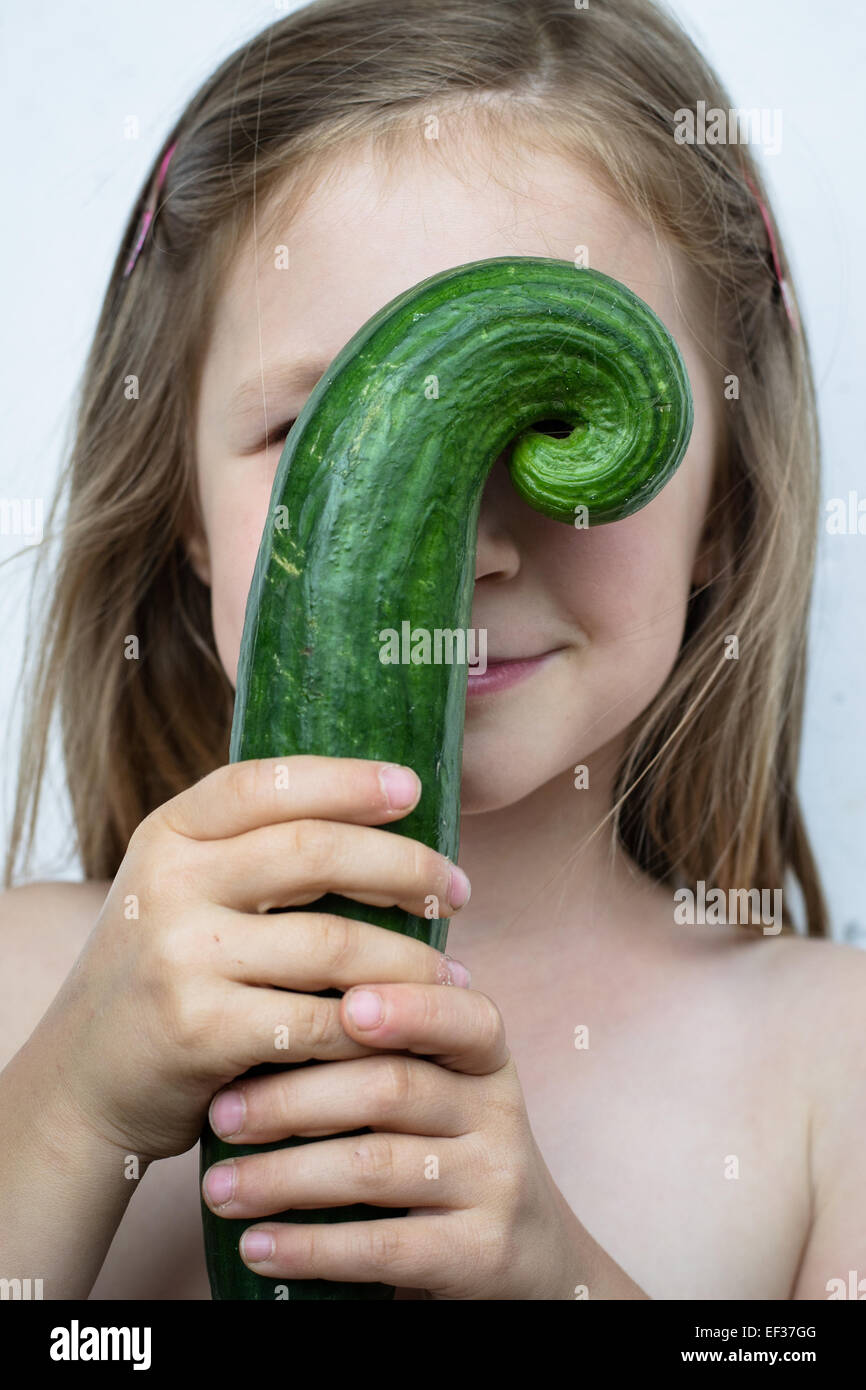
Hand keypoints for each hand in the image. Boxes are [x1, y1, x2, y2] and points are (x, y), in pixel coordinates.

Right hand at [34, 755, 470, 1160]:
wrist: (83, 1083)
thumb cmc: (163, 977)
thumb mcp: (181, 893)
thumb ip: (249, 854)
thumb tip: (380, 818)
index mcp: (169, 834)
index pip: (267, 781)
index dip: (348, 780)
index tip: (414, 791)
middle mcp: (168, 882)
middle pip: (315, 850)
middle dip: (404, 867)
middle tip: (457, 889)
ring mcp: (179, 956)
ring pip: (333, 942)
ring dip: (409, 959)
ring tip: (450, 971)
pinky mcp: (198, 1031)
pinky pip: (318, 1022)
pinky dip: (374, 1026)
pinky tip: (407, 1029)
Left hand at [201, 978, 586, 1298]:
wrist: (530, 1257)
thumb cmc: (451, 1154)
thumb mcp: (444, 1092)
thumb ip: (384, 1052)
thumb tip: (262, 1016)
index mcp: (486, 1060)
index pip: (462, 1018)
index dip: (409, 1007)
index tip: (344, 1004)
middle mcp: (499, 1115)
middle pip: (391, 1089)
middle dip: (294, 1099)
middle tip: (221, 1114)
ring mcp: (495, 1186)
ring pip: (375, 1167)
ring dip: (283, 1177)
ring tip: (218, 1188)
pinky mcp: (479, 1255)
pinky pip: (384, 1247)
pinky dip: (311, 1247)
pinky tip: (259, 1245)